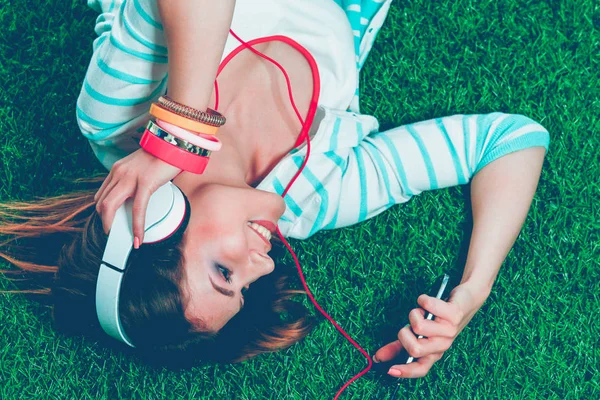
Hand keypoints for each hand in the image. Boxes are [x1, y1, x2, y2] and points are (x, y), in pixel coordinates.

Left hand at [94, 148, 181, 245]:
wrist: (175, 143)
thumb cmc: (163, 156)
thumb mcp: (142, 167)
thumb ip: (135, 180)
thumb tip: (138, 199)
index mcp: (117, 169)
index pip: (101, 195)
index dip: (103, 213)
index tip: (111, 223)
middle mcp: (119, 173)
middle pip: (101, 203)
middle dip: (105, 222)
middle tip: (114, 235)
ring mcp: (130, 177)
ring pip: (111, 207)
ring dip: (113, 226)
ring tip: (123, 240)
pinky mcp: (145, 183)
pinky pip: (137, 209)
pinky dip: (137, 227)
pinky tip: (139, 237)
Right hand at [373, 282, 487, 377]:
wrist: (467, 299)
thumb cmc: (438, 318)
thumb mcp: (418, 334)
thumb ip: (399, 345)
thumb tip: (378, 357)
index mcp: (434, 352)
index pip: (421, 368)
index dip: (405, 371)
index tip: (389, 369)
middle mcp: (443, 345)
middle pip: (415, 349)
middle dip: (403, 334)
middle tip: (409, 325)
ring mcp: (449, 331)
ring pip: (418, 326)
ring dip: (414, 313)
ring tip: (422, 311)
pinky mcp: (454, 315)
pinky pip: (429, 306)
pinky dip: (423, 299)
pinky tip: (426, 300)